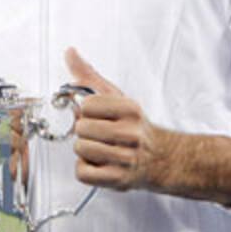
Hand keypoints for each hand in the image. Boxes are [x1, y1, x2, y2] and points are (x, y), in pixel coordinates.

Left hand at [65, 48, 172, 191]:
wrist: (161, 159)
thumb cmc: (132, 126)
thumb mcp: (115, 97)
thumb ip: (88, 75)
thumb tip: (69, 52)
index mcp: (130, 109)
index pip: (86, 105)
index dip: (87, 112)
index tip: (98, 116)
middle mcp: (131, 133)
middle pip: (81, 128)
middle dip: (86, 132)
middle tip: (101, 135)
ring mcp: (126, 158)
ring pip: (80, 149)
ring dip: (86, 151)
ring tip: (102, 149)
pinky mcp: (119, 179)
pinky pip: (82, 172)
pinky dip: (86, 169)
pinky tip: (100, 164)